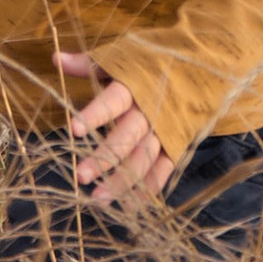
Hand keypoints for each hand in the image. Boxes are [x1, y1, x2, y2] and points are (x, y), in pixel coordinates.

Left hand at [59, 54, 174, 204]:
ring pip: (145, 157)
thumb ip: (89, 64)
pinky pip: (165, 168)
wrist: (207, 64)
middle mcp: (152, 110)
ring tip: (98, 199)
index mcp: (136, 86)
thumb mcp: (123, 56)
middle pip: (128, 136)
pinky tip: (132, 205)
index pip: (113, 100)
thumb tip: (56, 57)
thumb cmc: (153, 62)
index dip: (95, 114)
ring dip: (123, 180)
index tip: (73, 129)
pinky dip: (150, 187)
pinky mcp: (178, 144)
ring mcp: (167, 129)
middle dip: (105, 157)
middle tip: (80, 176)